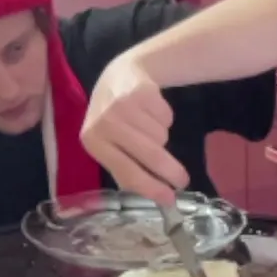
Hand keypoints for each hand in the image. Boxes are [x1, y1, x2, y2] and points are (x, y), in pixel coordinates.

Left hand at [81, 53, 188, 205]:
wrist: (117, 76)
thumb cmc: (111, 119)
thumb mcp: (108, 144)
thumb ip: (124, 169)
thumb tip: (155, 197)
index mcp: (93, 142)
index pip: (127, 172)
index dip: (151, 188)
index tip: (170, 200)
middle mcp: (106, 123)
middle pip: (150, 155)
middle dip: (171, 172)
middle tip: (182, 181)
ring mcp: (124, 105)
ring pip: (161, 137)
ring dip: (162, 137)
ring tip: (148, 126)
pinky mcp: (142, 91)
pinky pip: (167, 118)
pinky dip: (165, 119)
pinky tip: (150, 110)